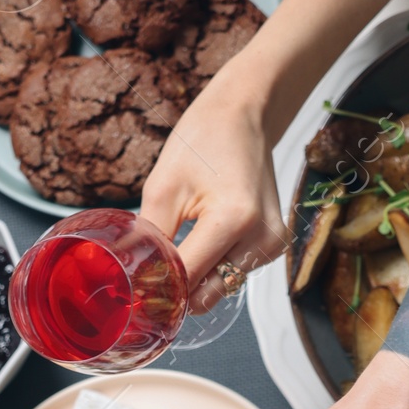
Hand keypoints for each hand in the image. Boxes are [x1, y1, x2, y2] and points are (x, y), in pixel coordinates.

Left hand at [139, 79, 285, 310]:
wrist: (245, 116)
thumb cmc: (204, 141)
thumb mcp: (163, 187)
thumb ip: (150, 239)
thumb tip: (134, 278)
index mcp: (234, 219)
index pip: (188, 277)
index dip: (157, 288)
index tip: (134, 292)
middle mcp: (261, 237)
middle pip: (207, 293)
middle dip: (176, 292)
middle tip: (147, 280)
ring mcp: (272, 244)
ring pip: (220, 288)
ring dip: (194, 281)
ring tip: (172, 256)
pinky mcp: (274, 245)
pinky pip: (234, 273)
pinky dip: (212, 268)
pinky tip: (198, 246)